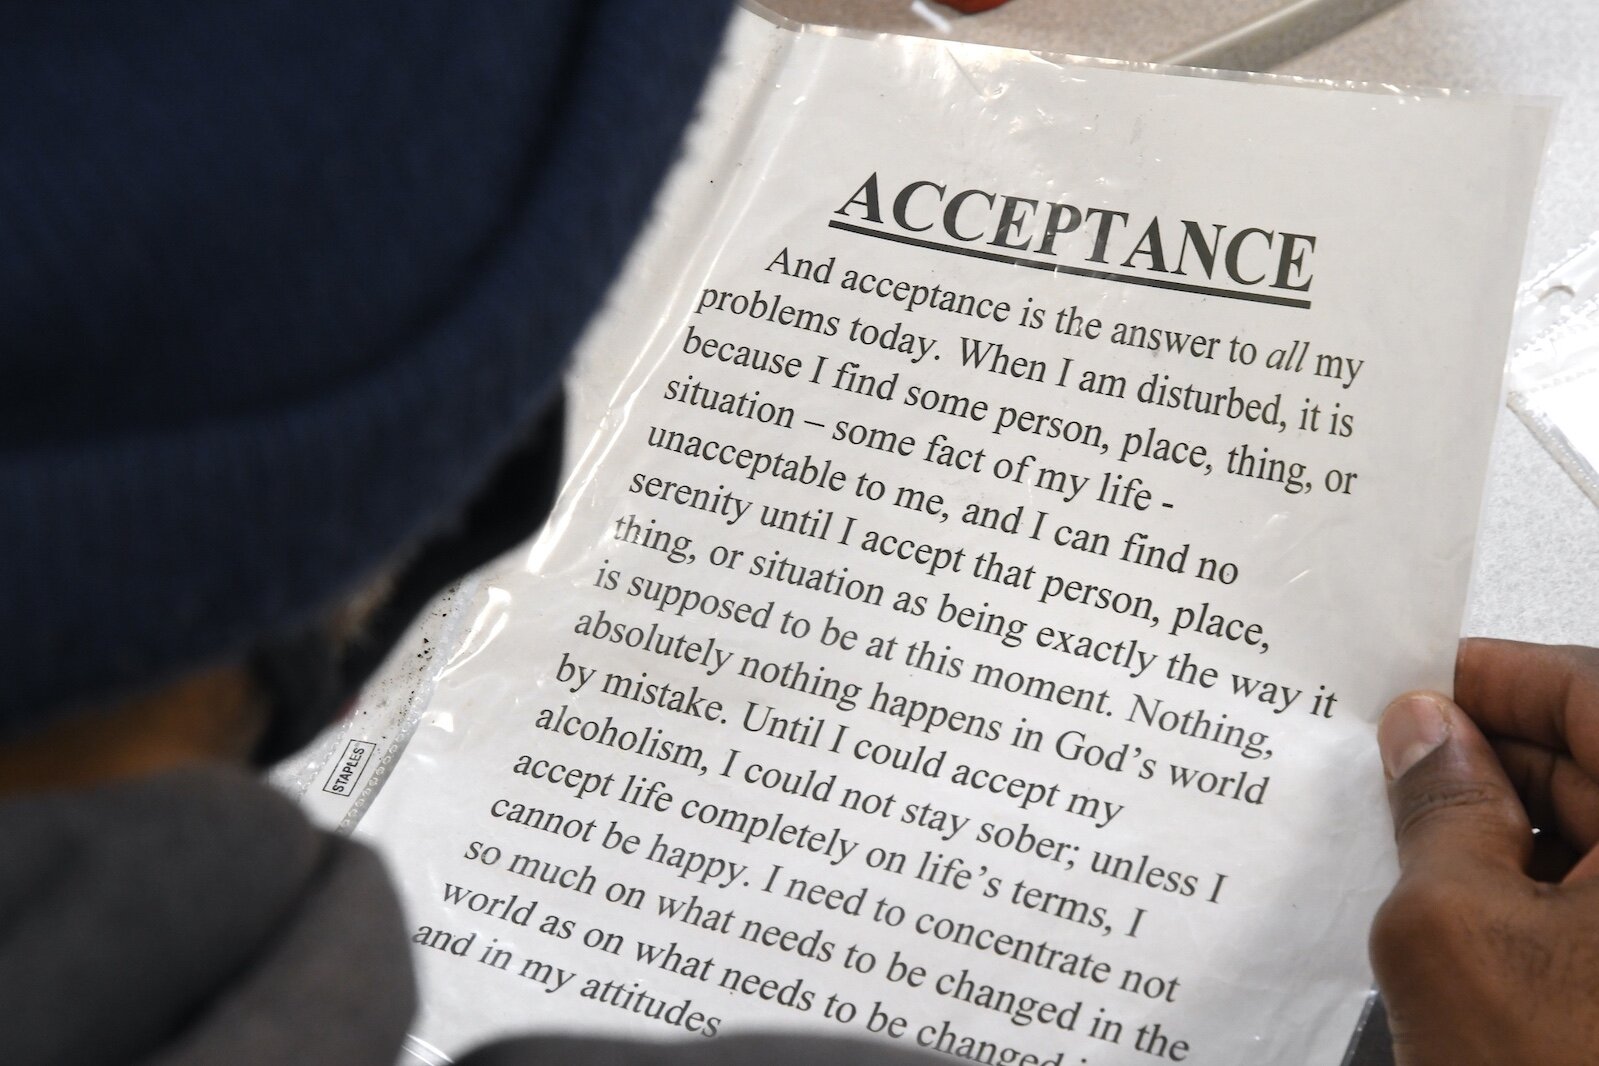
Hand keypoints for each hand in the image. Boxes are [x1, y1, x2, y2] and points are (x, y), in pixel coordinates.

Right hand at [1371, 638, 1598, 1064]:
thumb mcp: (1453, 934)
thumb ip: (1433, 808)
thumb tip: (1424, 735)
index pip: (1591, 692)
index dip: (1493, 678)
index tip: (1419, 687)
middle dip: (1492, 759)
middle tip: (1398, 771)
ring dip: (1512, 831)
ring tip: (1423, 856)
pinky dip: (1544, 892)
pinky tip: (1474, 917)